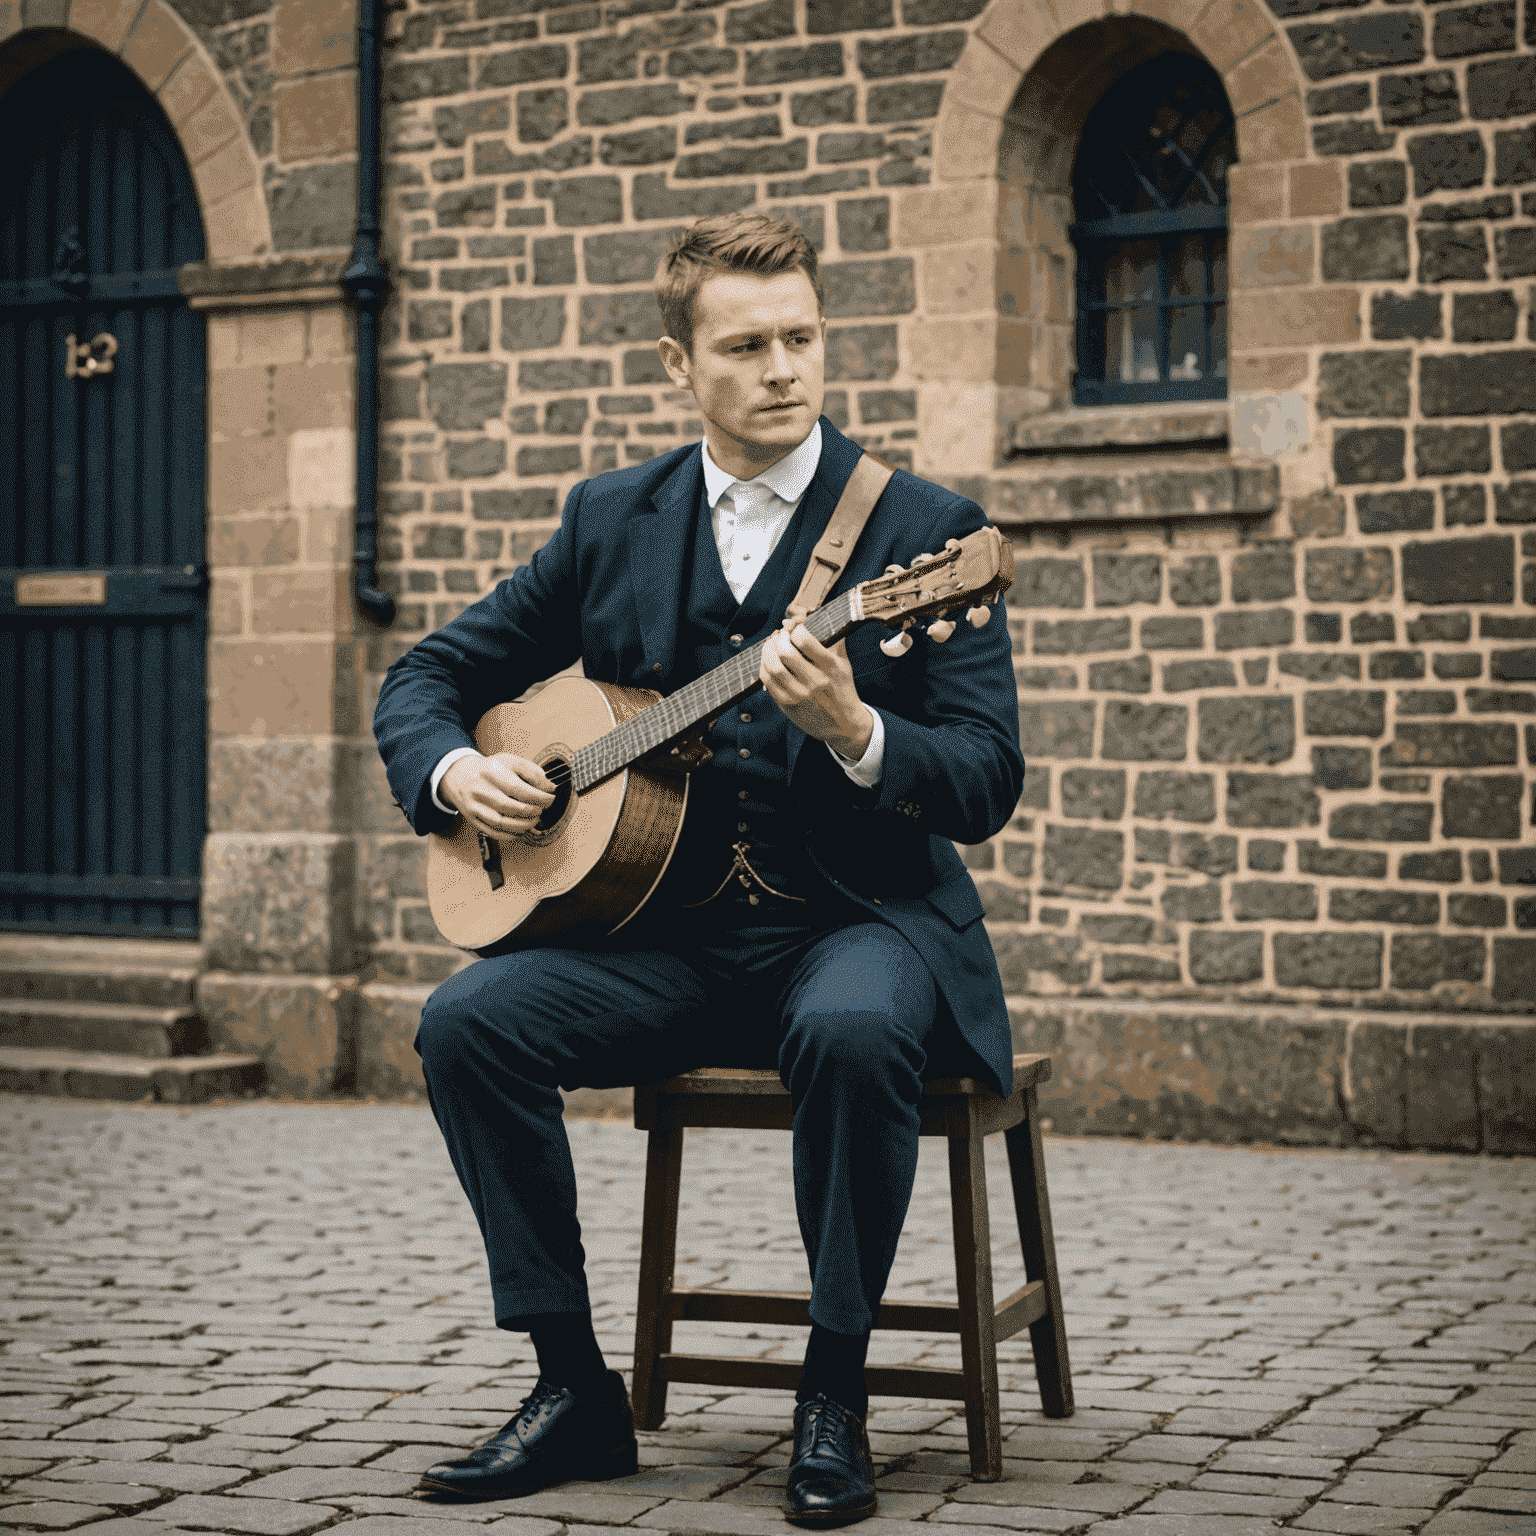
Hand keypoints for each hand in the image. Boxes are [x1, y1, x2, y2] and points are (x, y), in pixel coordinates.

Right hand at [440, 753, 554, 837]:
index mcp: (493, 772)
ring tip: (534, 820)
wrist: (459, 775)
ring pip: (503, 823)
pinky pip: (493, 831)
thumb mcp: (510, 761)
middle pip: (512, 807)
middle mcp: (482, 789)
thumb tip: (549, 787)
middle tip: (542, 810)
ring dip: (524, 825)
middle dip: (533, 811)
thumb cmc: (489, 769)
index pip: (520, 789)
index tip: (550, 799)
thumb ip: (532, 772)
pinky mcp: (472, 818)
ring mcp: (475, 806)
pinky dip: (510, 834)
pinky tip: (520, 830)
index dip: (539, 798)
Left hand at [760, 623, 873, 759]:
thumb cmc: (842, 687)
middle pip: (785, 652)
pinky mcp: (788, 704)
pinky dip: (764, 666)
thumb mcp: (844, 662)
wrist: (844, 722)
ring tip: (772, 645)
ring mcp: (800, 694)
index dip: (795, 628)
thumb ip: (832, 639)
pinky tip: (769, 661)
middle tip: (780, 635)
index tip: (795, 627)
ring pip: (772, 667)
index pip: (804, 640)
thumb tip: (811, 616)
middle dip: (778, 638)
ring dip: (768, 651)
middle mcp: (815, 681)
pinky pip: (767, 681)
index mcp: (830, 666)